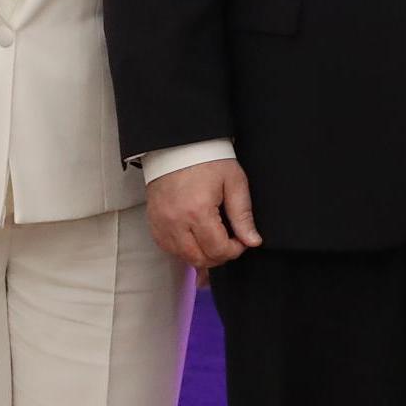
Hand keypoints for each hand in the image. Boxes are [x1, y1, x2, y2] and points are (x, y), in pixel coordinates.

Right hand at [146, 159, 261, 270]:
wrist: (178, 146)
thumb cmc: (207, 160)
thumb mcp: (233, 182)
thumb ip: (243, 215)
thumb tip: (252, 241)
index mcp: (198, 211)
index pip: (218, 250)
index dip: (235, 250)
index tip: (241, 240)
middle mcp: (176, 222)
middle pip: (200, 259)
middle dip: (219, 256)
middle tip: (229, 241)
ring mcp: (162, 224)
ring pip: (184, 258)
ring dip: (202, 255)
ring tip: (213, 239)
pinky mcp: (154, 223)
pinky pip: (169, 249)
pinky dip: (184, 250)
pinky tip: (195, 238)